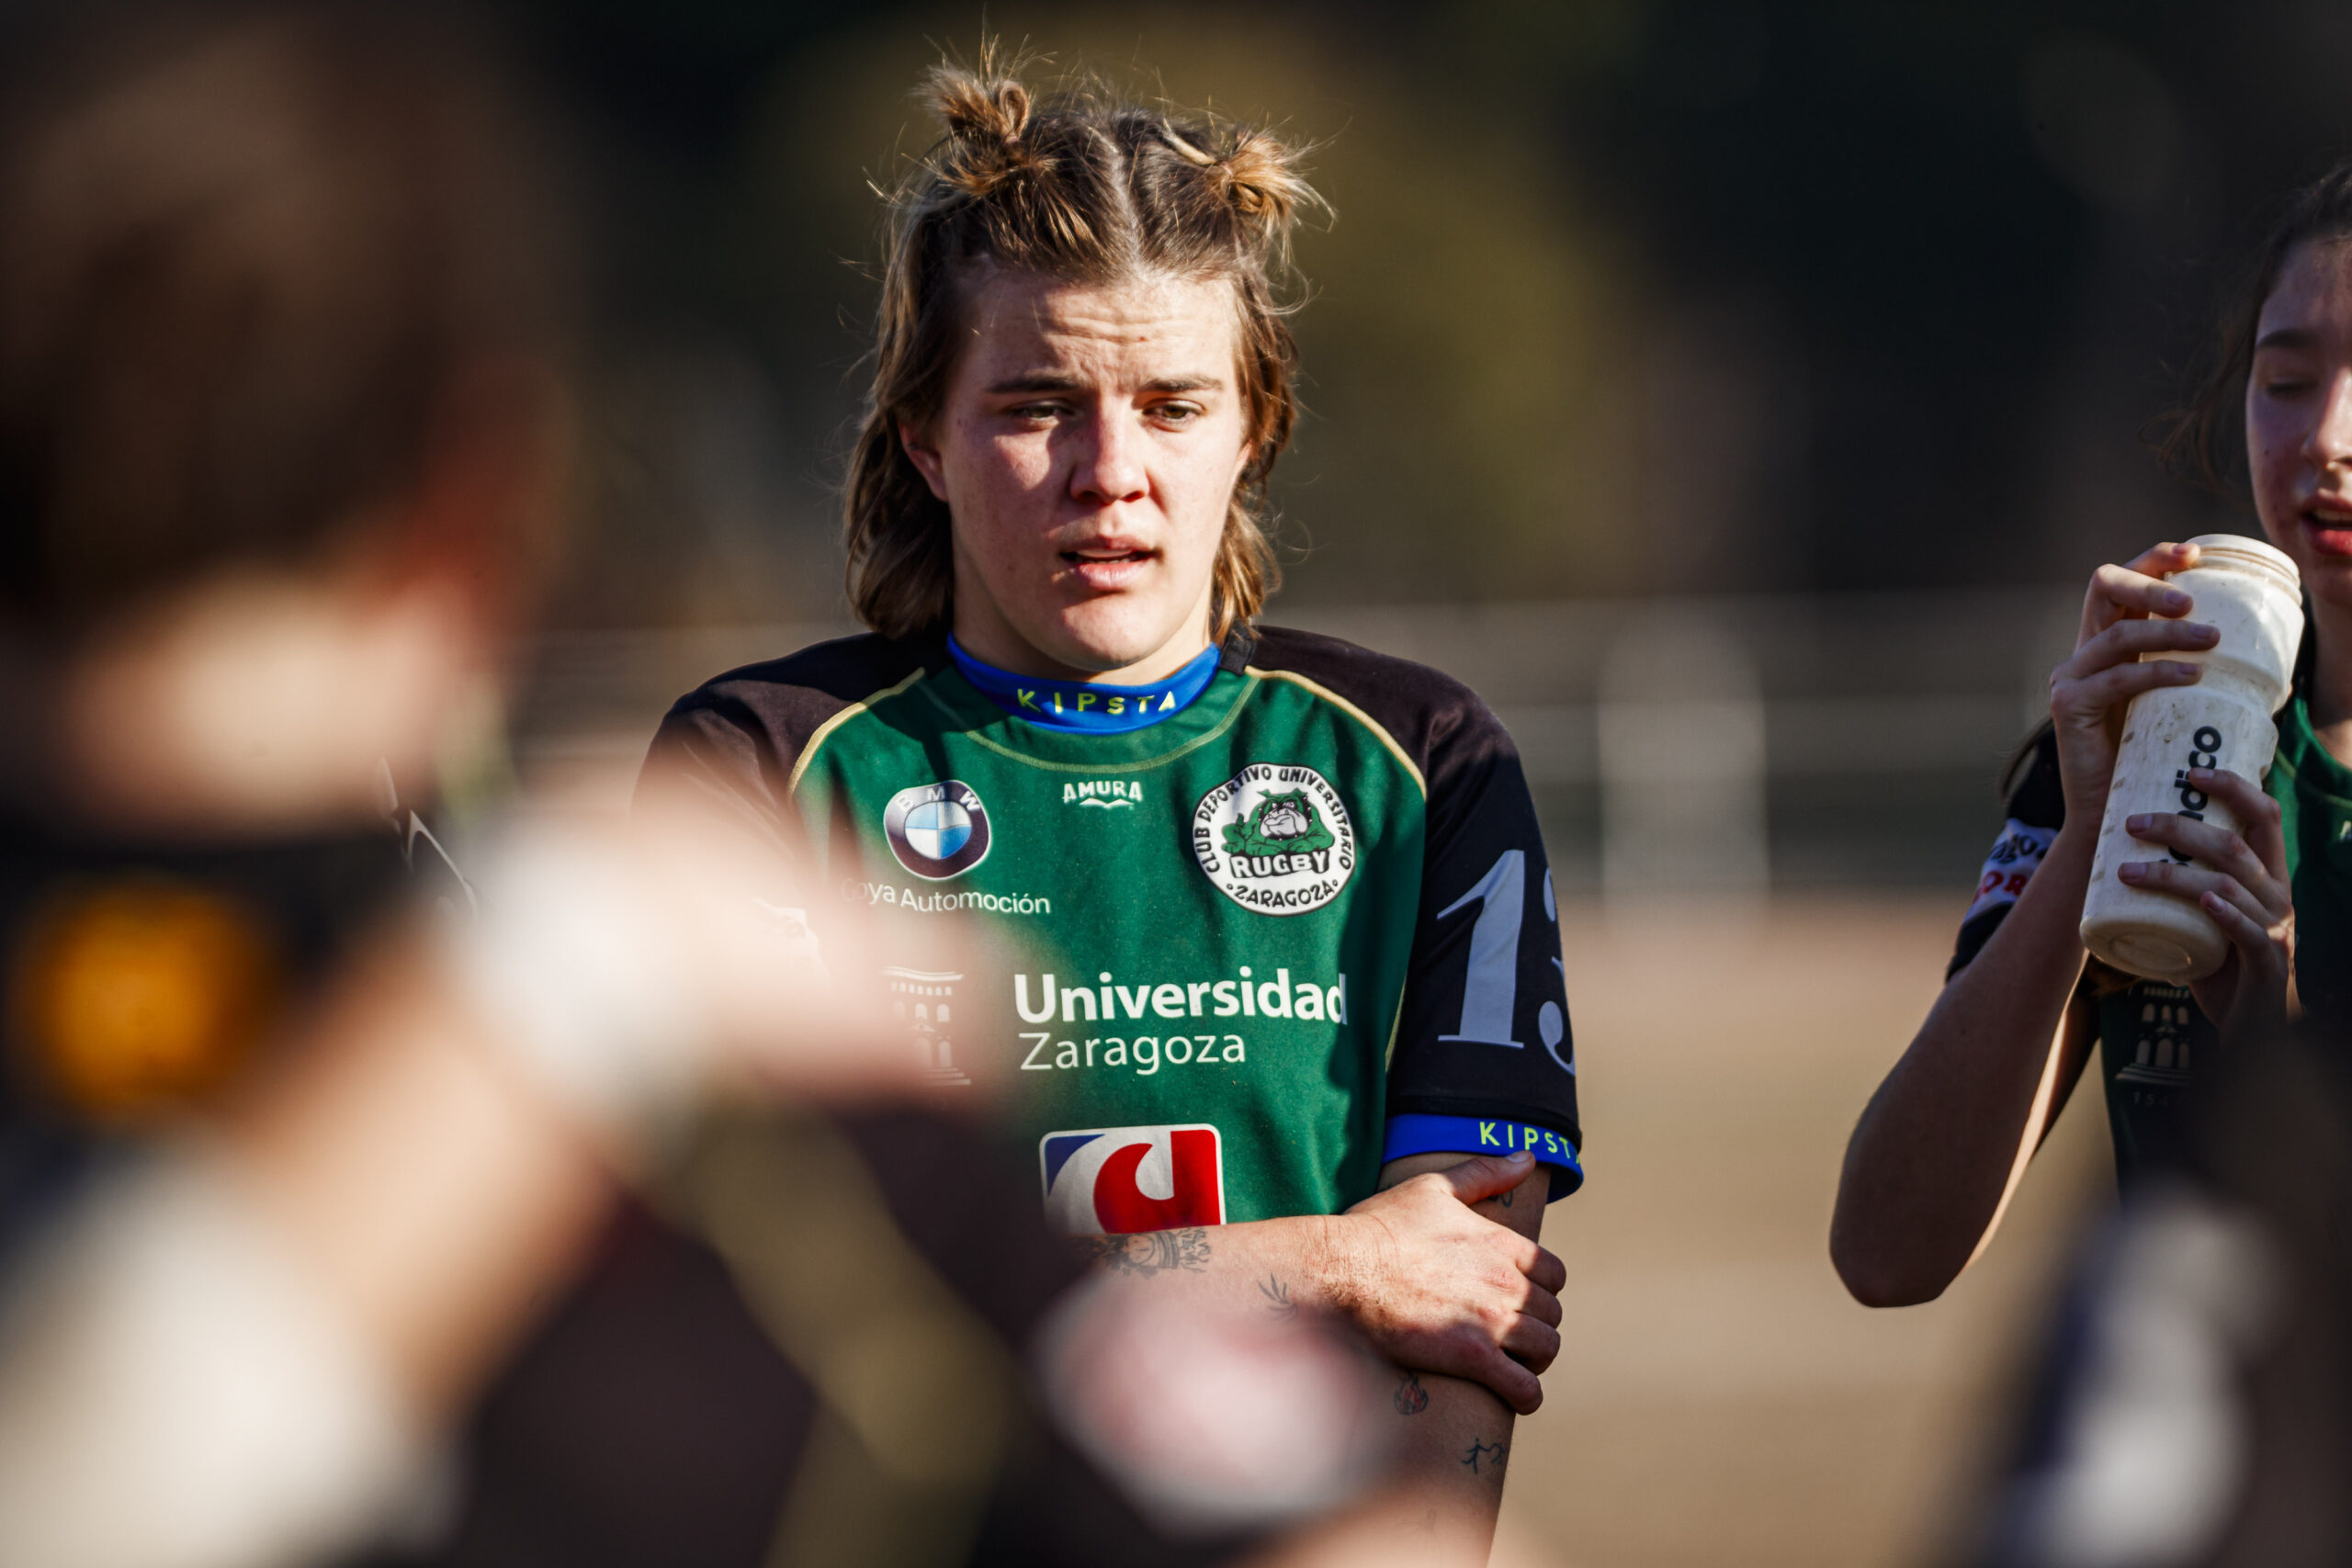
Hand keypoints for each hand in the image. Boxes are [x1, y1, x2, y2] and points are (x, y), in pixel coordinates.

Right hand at [1320, 1151, 1563, 1413]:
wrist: (1341, 1271)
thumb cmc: (1378, 1229)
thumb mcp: (1432, 1189)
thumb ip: (1483, 1172)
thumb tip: (1527, 1156)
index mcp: (1501, 1243)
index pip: (1553, 1273)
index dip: (1540, 1288)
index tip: (1519, 1298)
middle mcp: (1506, 1281)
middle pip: (1552, 1312)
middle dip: (1536, 1323)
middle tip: (1510, 1334)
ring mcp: (1493, 1321)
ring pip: (1546, 1347)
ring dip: (1535, 1358)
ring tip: (1514, 1363)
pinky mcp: (1474, 1358)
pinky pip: (1525, 1387)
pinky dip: (1527, 1395)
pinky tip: (1516, 1396)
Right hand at [2049, 542, 2218, 826]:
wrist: (2115, 812)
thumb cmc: (2151, 758)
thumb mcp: (2175, 704)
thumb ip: (2195, 673)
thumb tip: (2263, 660)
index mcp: (2106, 644)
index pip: (2120, 583)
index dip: (2153, 560)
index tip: (2195, 553)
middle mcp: (2083, 653)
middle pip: (2104, 587)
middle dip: (2150, 583)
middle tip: (2193, 600)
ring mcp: (2071, 678)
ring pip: (2117, 634)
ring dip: (2167, 632)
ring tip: (2212, 641)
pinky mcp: (2070, 706)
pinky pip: (2116, 679)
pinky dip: (2157, 673)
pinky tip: (2191, 675)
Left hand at [2118, 767, 2296, 1043]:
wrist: (2252, 1022)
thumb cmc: (2222, 960)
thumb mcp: (2207, 912)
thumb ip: (2186, 880)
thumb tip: (2126, 841)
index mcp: (2268, 875)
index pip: (2265, 816)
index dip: (2234, 788)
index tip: (2191, 771)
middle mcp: (2277, 895)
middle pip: (2233, 845)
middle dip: (2180, 828)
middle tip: (2131, 823)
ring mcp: (2276, 929)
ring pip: (2226, 886)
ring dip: (2173, 875)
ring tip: (2126, 872)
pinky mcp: (2268, 963)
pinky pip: (2249, 933)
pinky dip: (2225, 915)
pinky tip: (2202, 901)